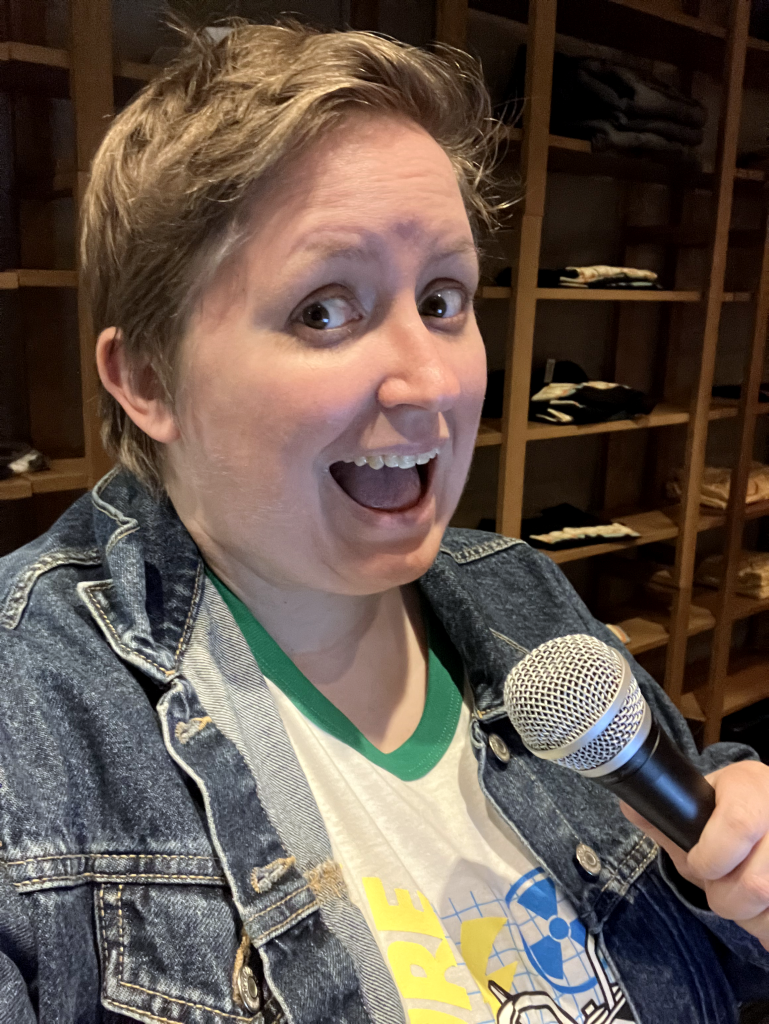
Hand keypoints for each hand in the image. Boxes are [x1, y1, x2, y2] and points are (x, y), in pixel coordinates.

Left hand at [620, 759, 768, 950]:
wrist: (767, 804)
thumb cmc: (731, 810)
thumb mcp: (702, 805)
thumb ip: (667, 816)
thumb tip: (632, 806)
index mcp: (753, 786)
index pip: (737, 825)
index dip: (710, 859)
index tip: (700, 866)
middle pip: (758, 882)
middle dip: (726, 899)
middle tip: (720, 890)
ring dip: (752, 919)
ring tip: (743, 901)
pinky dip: (767, 928)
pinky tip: (762, 911)